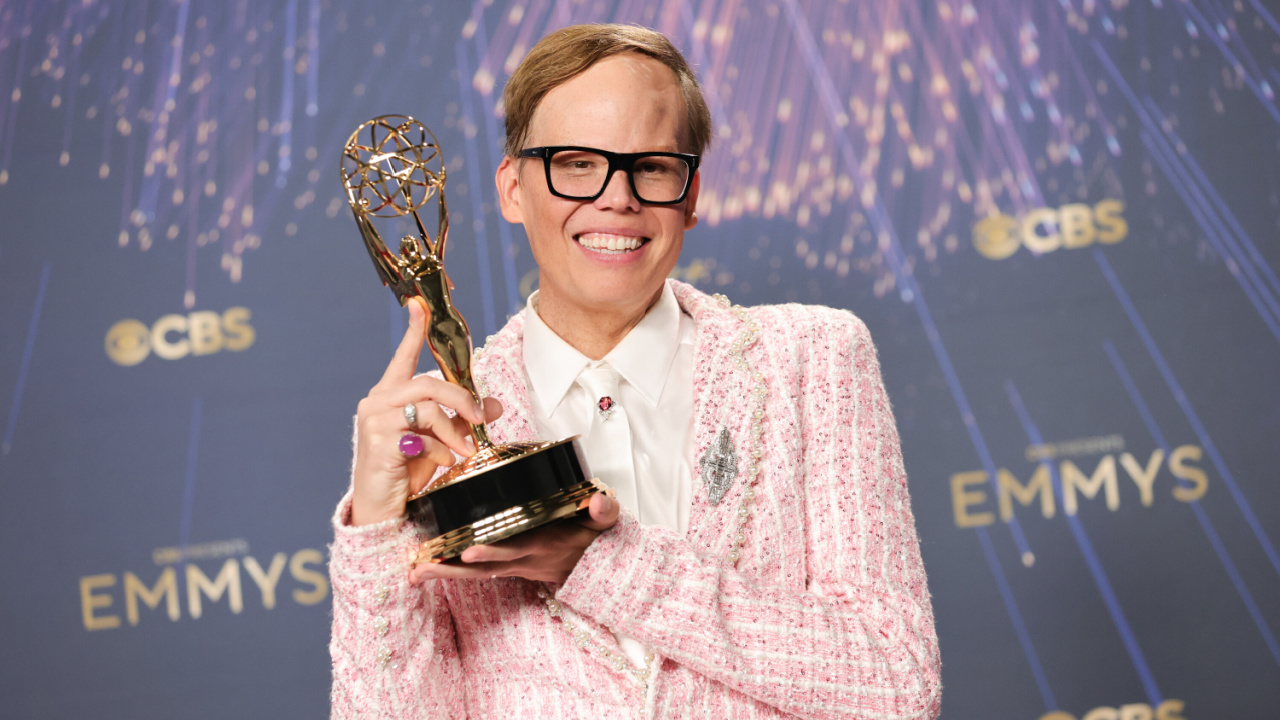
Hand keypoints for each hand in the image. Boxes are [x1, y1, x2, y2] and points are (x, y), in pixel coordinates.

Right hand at [350, 297, 502, 525]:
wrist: (382, 509)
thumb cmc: (406, 471)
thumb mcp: (441, 441)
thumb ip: (463, 420)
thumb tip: (494, 405)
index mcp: (390, 396)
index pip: (402, 357)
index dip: (413, 330)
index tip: (419, 304)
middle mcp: (377, 402)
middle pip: (427, 384)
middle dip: (461, 399)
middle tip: (481, 418)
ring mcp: (375, 421)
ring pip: (427, 409)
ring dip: (454, 429)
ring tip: (466, 450)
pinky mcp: (378, 443)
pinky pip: (420, 437)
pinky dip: (440, 449)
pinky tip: (445, 461)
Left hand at [409, 492, 620, 584]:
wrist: (597, 565)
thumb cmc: (595, 539)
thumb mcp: (606, 523)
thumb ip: (604, 511)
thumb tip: (600, 501)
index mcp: (544, 546)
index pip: (515, 550)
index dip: (493, 553)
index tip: (469, 550)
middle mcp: (524, 559)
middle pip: (484, 569)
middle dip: (452, 570)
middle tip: (422, 568)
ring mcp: (515, 565)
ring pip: (476, 573)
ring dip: (445, 573)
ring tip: (415, 570)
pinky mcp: (509, 565)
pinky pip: (478, 571)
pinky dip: (452, 570)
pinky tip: (428, 566)